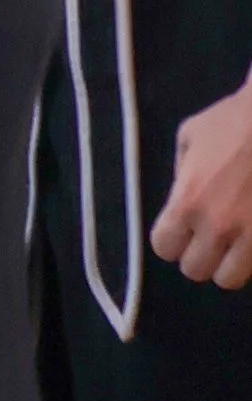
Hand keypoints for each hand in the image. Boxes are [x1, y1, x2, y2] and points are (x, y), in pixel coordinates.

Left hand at [150, 81, 251, 288]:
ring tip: (235, 243)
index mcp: (187, 201)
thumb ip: (181, 172)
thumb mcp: (189, 136)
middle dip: (199, 254)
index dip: (171, 239)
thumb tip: (184, 194)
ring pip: (231, 279)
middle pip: (195, 270)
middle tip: (210, 237)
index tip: (182, 230)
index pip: (164, 247)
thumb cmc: (234, 121)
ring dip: (229, 264)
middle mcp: (217, 227)